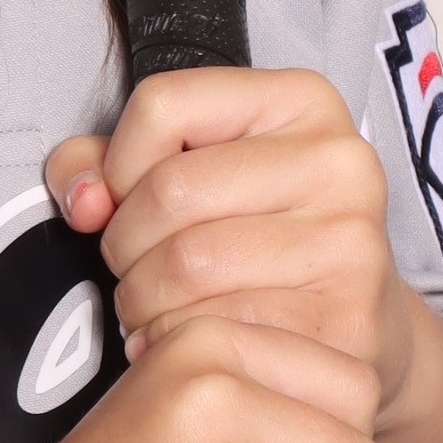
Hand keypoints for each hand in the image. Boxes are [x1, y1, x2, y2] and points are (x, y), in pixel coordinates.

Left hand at [47, 68, 412, 421]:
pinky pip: (221, 328)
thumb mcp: (195, 169)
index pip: (162, 103)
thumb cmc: (261, 238)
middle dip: (123, 245)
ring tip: (150, 310)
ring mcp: (350, 240)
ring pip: (188, 265)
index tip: (125, 201)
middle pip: (171, 190)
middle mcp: (339, 160)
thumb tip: (84, 200)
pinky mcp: (347, 316)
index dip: (117, 163)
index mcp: (301, 100)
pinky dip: (175, 343)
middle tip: (132, 273)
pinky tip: (177, 343)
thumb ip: (111, 163)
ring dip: (142, 302)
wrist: (357, 324)